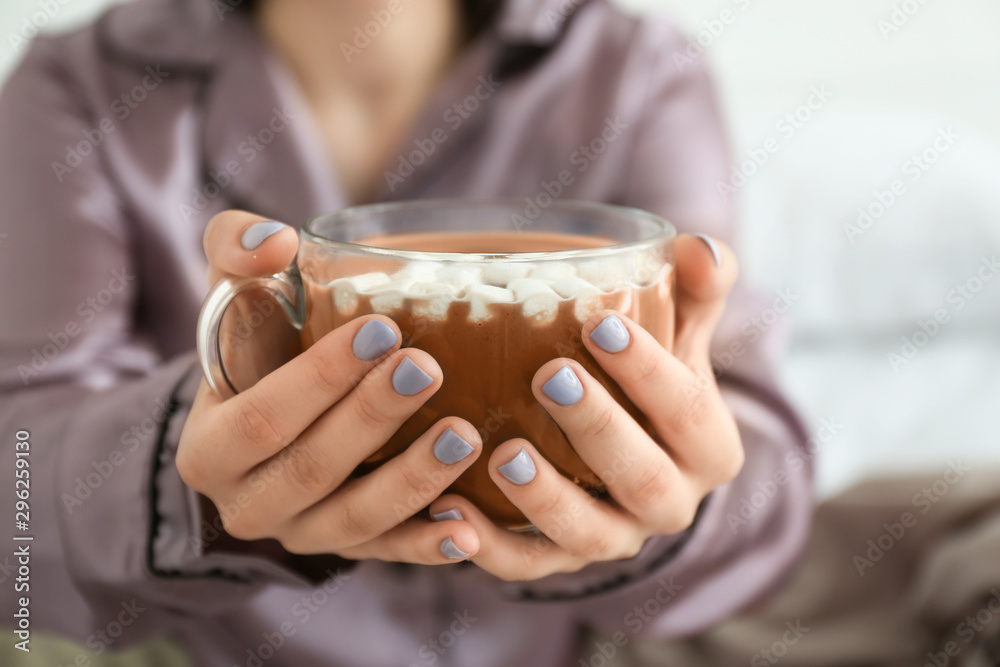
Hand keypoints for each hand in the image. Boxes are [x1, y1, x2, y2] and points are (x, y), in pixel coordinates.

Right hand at [178, 211, 482, 564]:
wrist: (268, 419)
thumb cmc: (257, 347)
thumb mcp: (233, 294)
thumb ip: (236, 250)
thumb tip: (274, 241)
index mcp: (210, 449)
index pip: (263, 419)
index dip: (319, 379)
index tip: (380, 330)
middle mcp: (248, 504)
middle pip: (312, 468)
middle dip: (372, 418)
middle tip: (427, 369)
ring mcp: (300, 534)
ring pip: (354, 520)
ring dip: (411, 482)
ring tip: (465, 437)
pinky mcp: (347, 549)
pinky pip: (387, 554)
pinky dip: (426, 545)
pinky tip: (468, 529)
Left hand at [428, 234, 743, 580]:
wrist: (625, 449)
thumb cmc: (647, 377)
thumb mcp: (680, 332)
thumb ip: (696, 289)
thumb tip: (700, 250)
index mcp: (708, 448)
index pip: (687, 410)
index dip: (649, 371)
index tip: (600, 326)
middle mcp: (670, 503)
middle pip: (643, 479)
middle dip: (599, 428)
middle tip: (549, 376)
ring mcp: (615, 537)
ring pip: (590, 534)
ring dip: (546, 499)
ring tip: (503, 454)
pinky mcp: (561, 560)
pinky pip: (529, 565)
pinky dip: (491, 549)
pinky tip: (450, 511)